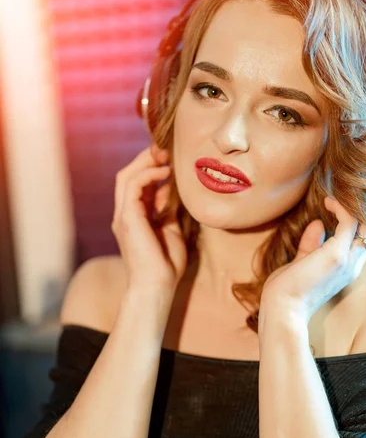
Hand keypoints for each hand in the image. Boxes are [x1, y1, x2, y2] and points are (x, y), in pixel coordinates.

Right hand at [111, 143, 187, 290]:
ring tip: (166, 156)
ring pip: (126, 176)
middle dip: (145, 159)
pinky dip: (148, 175)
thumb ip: (167, 210)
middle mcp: (124, 214)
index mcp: (133, 217)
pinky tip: (165, 173)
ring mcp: (123, 216)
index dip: (150, 167)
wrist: (156, 287)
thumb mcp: (171, 230)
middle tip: (166, 150)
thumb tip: (170, 189)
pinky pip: (132, 187)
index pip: (136, 183)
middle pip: (127, 175)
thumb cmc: (166, 265)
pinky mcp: (127, 218)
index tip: (170, 158)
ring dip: (146, 162)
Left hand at [259, 196, 365, 325]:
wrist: (282, 309)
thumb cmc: (287, 291)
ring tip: (334, 197)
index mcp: (345, 271)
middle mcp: (351, 266)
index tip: (336, 206)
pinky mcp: (336, 254)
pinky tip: (328, 202)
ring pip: (364, 225)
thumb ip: (311, 245)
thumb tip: (319, 224)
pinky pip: (349, 222)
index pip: (361, 243)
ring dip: (351, 206)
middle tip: (343, 196)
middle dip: (360, 212)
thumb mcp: (301, 263)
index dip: (354, 223)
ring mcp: (346, 260)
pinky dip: (341, 208)